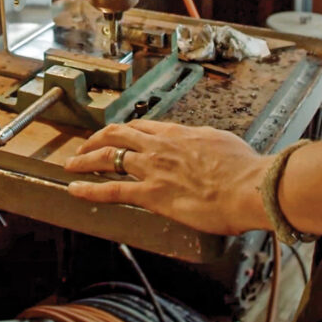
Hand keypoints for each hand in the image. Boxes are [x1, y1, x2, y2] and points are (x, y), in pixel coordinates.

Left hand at [64, 119, 270, 235]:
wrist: (250, 186)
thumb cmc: (245, 169)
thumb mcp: (222, 143)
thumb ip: (205, 143)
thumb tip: (204, 147)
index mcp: (178, 133)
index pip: (142, 127)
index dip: (124, 131)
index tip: (116, 136)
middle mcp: (160, 146)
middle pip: (117, 135)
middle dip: (96, 139)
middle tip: (84, 147)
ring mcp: (153, 169)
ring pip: (108, 157)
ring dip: (85, 160)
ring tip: (71, 164)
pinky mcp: (151, 194)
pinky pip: (111, 190)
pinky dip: (89, 189)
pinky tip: (74, 189)